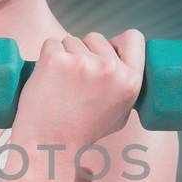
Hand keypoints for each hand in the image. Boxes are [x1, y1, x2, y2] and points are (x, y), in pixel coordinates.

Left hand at [13, 30, 145, 150]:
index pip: (134, 38)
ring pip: (71, 40)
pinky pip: (51, 43)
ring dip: (64, 55)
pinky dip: (47, 56)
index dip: (117, 42)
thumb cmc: (82, 131)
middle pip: (96, 37)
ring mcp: (82, 62)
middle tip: (75, 81)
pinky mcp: (55, 60)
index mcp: (131, 81)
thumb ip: (125, 88)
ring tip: (61, 86)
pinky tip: (48, 79)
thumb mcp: (119, 114)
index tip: (104, 52)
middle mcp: (110, 69)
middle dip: (84, 51)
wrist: (49, 144)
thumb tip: (122, 62)